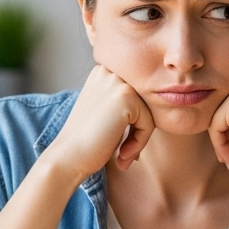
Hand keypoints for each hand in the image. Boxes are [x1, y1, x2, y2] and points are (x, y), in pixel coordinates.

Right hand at [46, 65, 154, 181]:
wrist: (68, 157)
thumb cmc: (87, 141)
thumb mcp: (106, 113)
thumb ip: (125, 103)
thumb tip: (160, 102)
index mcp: (103, 72)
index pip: (136, 97)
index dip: (133, 123)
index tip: (120, 144)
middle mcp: (109, 71)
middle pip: (144, 103)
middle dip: (138, 130)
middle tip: (124, 154)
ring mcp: (118, 82)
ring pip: (149, 113)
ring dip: (139, 139)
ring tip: (123, 156)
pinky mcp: (126, 97)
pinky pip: (149, 123)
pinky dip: (139, 143)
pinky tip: (121, 155)